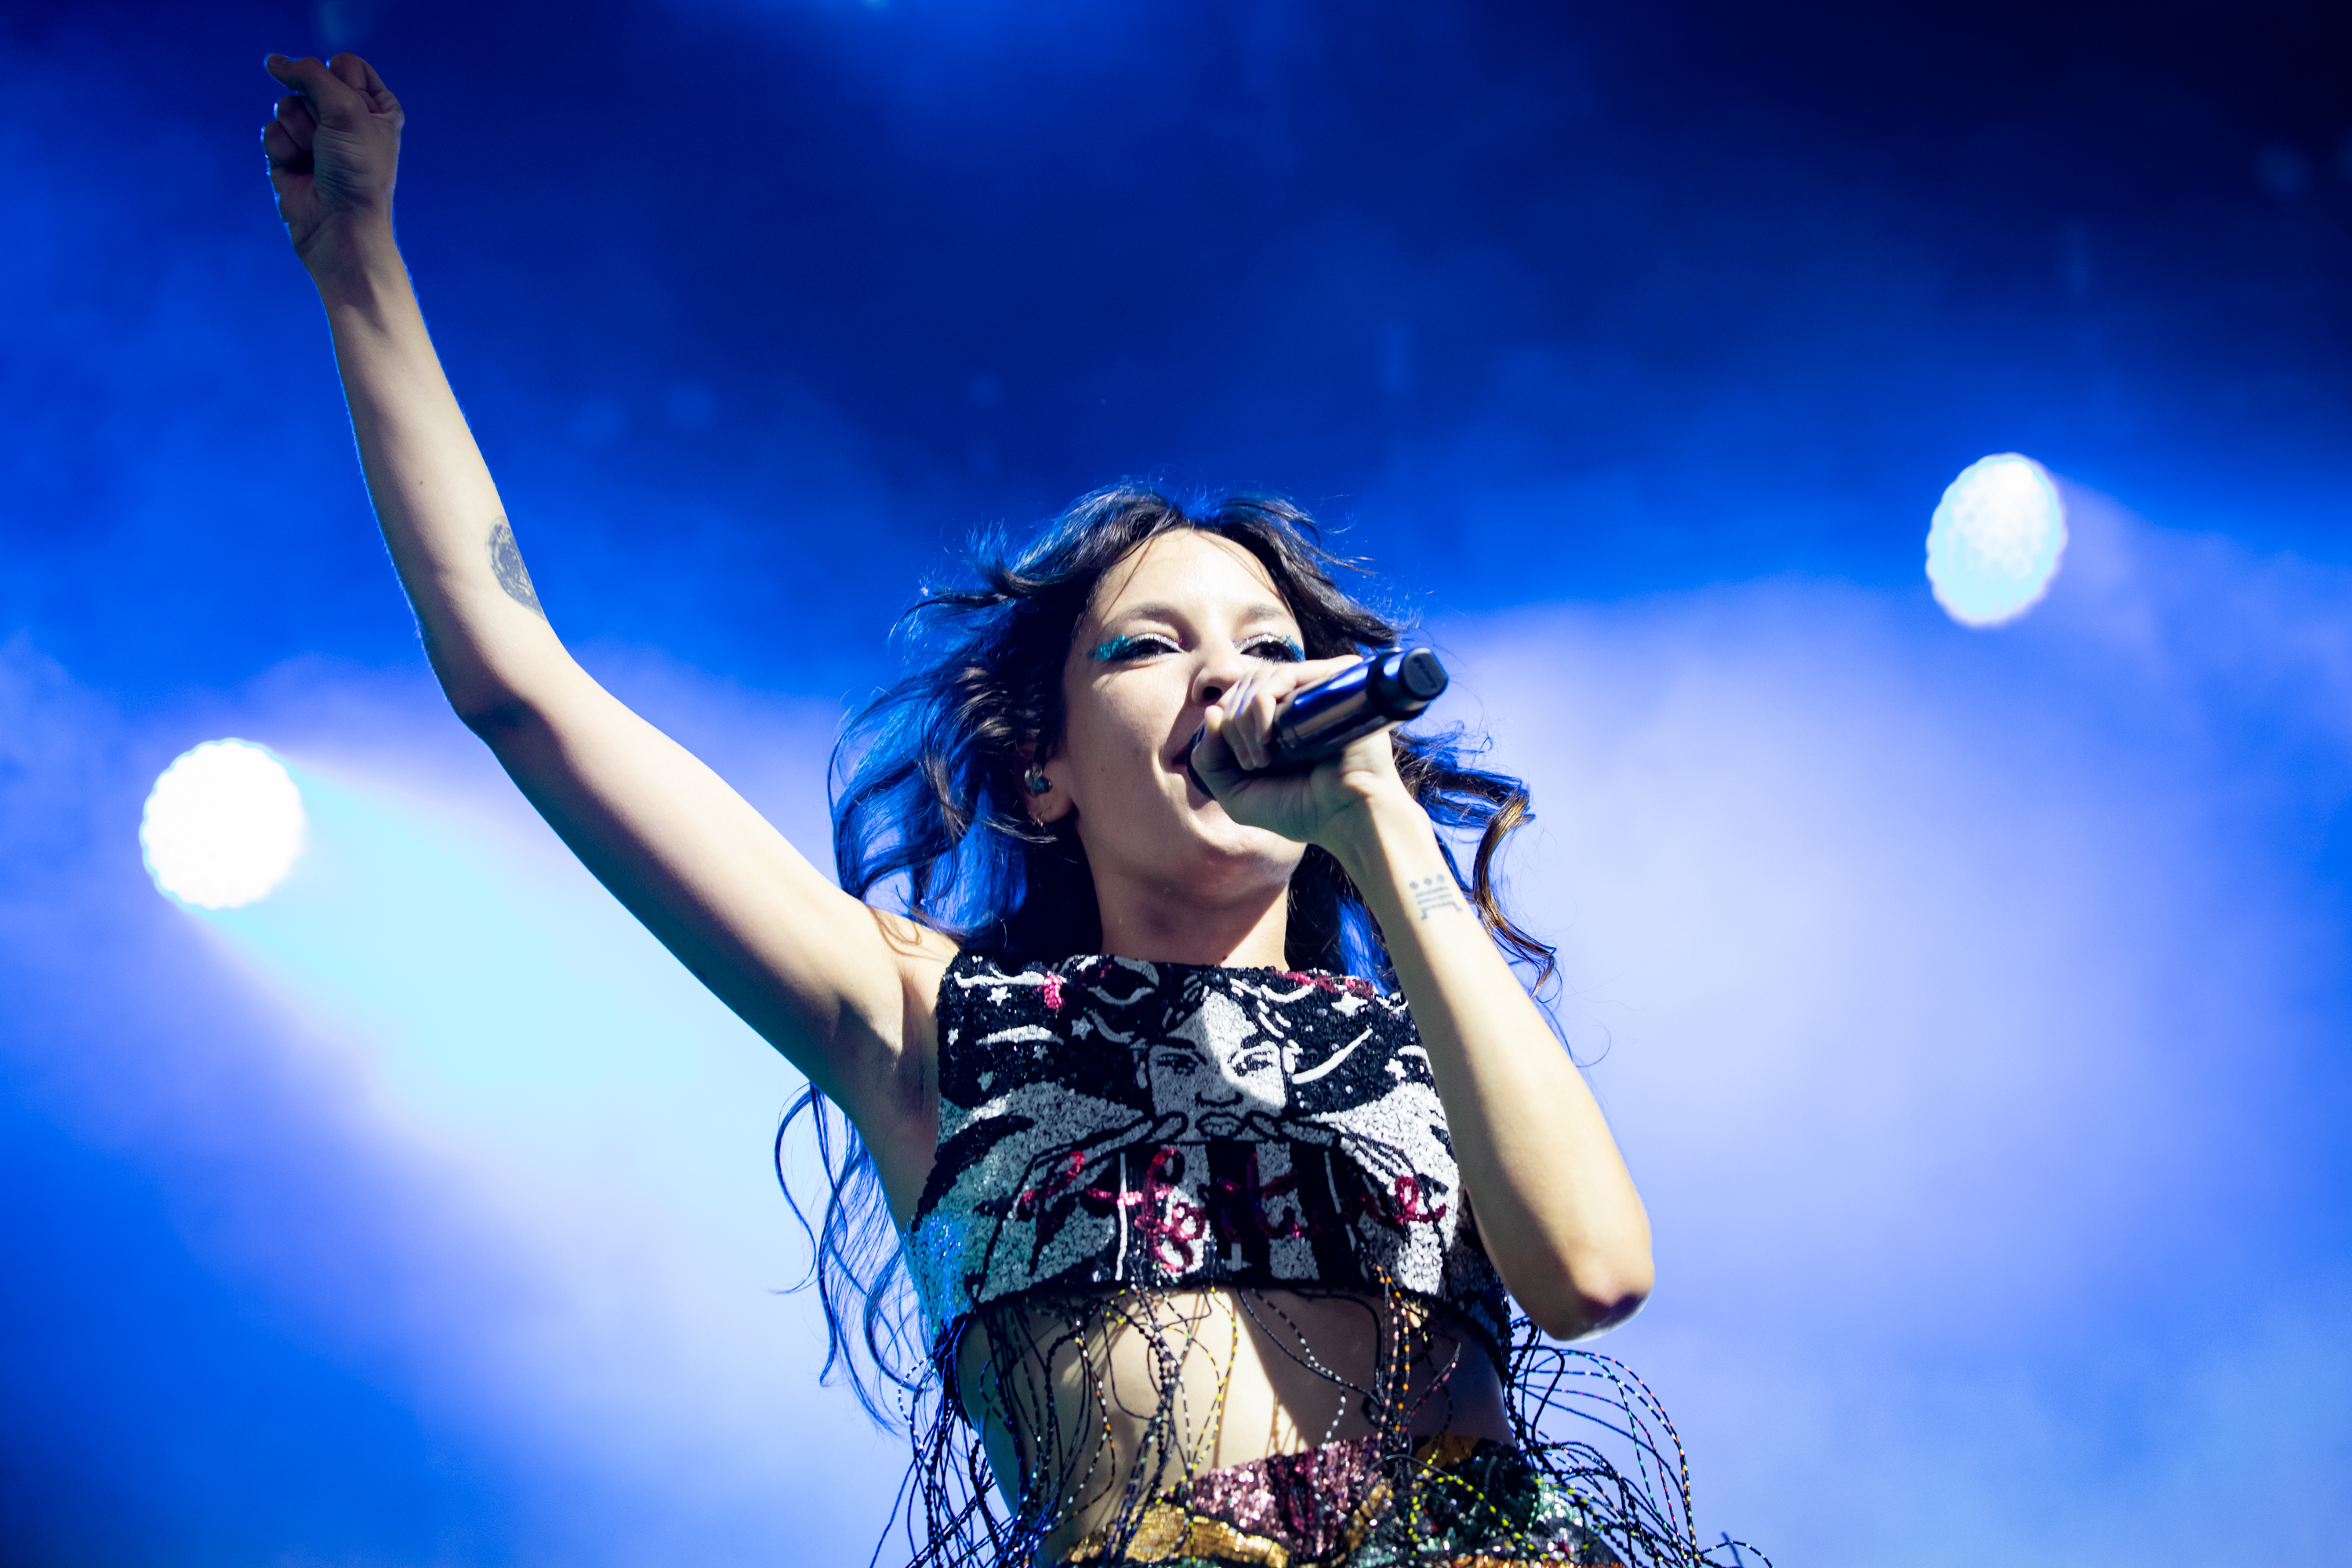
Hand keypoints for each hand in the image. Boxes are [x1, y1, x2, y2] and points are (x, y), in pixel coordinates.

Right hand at [261, 52, 403, 266]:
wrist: (339, 226)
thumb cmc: (357, 170)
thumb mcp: (345, 108)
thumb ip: (310, 73)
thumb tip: (274, 61)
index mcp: (377, 106)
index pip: (345, 63)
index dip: (339, 81)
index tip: (352, 112)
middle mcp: (347, 119)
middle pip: (310, 80)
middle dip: (316, 108)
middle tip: (332, 141)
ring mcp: (315, 136)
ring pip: (286, 104)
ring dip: (299, 130)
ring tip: (317, 159)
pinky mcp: (289, 154)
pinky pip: (271, 130)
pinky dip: (282, 148)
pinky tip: (299, 171)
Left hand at [1188, 657, 1420, 850]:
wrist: (1348, 816)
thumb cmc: (1300, 809)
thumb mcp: (1237, 795)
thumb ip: (1209, 761)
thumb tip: (1211, 712)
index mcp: (1276, 720)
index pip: (1235, 697)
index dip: (1223, 724)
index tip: (1239, 763)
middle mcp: (1295, 700)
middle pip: (1244, 685)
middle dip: (1232, 725)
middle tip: (1251, 764)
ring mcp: (1313, 690)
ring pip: (1259, 678)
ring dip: (1245, 719)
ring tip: (1260, 758)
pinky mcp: (1331, 684)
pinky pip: (1285, 675)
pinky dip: (1262, 703)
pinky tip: (1267, 736)